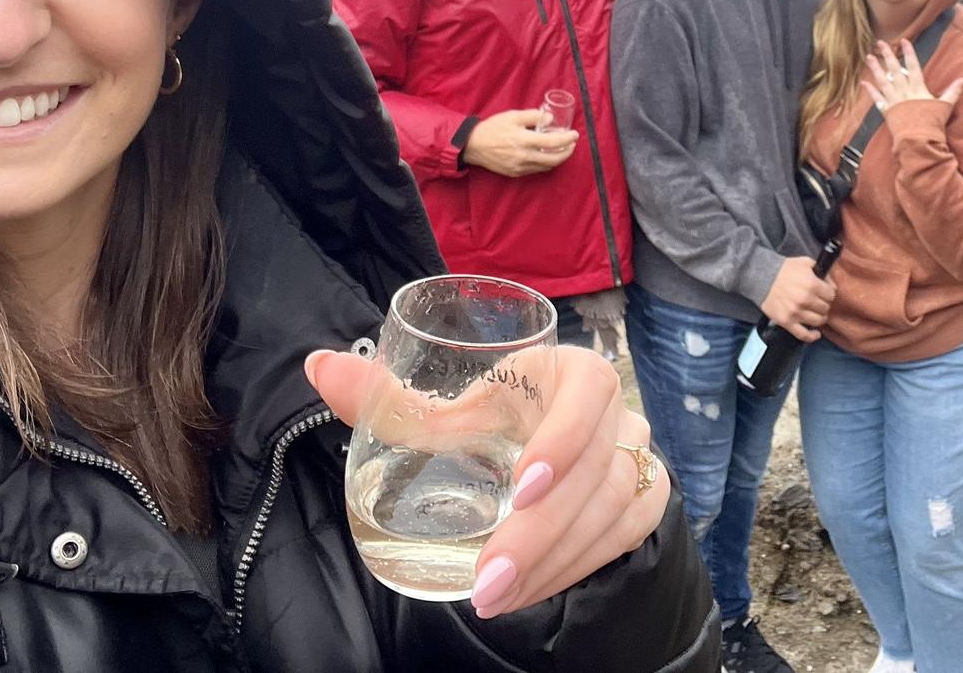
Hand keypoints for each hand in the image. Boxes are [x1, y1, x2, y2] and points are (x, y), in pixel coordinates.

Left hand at [306, 345, 667, 617]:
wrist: (549, 444)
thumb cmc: (496, 415)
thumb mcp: (451, 411)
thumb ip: (389, 400)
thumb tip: (318, 367)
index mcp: (574, 371)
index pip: (589, 394)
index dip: (564, 438)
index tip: (523, 485)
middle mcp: (615, 412)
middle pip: (594, 472)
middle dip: (540, 533)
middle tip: (486, 581)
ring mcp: (636, 456)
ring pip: (611, 510)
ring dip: (554, 560)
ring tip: (493, 596)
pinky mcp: (644, 497)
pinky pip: (622, 537)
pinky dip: (575, 568)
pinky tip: (526, 592)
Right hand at [465, 109, 578, 176]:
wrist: (472, 145)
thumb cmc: (493, 128)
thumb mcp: (513, 116)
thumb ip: (533, 116)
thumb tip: (550, 119)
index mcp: (523, 140)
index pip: (552, 142)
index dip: (567, 139)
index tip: (575, 135)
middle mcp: (523, 156)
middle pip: (554, 159)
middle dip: (567, 152)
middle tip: (572, 144)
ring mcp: (519, 167)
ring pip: (546, 166)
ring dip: (557, 159)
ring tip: (562, 149)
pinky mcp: (515, 173)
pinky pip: (535, 170)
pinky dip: (545, 163)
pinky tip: (547, 156)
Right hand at [761, 256, 836, 341]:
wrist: (762, 277)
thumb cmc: (783, 269)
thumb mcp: (805, 262)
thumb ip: (821, 271)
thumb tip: (831, 284)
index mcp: (812, 284)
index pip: (831, 294)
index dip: (829, 293)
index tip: (825, 293)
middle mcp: (805, 300)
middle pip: (825, 308)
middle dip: (823, 304)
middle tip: (818, 301)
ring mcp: (796, 312)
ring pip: (818, 321)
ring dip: (819, 317)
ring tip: (816, 313)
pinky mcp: (787, 322)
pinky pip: (803, 335)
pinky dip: (812, 336)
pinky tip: (816, 333)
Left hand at [861, 38, 962, 115]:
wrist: (918, 139)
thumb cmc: (933, 123)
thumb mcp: (945, 106)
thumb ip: (953, 92)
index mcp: (918, 88)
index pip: (913, 66)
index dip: (909, 53)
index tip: (904, 41)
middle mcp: (904, 92)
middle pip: (894, 70)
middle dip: (887, 55)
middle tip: (880, 43)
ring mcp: (894, 100)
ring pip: (883, 81)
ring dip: (875, 68)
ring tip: (869, 57)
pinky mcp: (887, 111)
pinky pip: (877, 99)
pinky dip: (870, 91)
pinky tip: (863, 82)